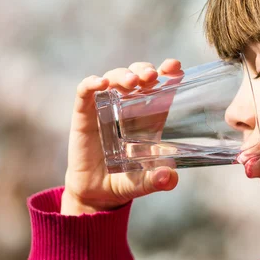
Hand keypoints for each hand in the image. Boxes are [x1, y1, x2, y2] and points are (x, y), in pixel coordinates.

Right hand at [61, 59, 182, 215]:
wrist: (97, 193)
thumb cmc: (127, 180)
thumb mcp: (145, 181)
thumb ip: (158, 180)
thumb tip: (169, 178)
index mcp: (150, 115)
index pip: (161, 86)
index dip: (168, 72)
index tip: (175, 66)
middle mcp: (129, 106)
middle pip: (139, 75)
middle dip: (145, 70)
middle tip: (151, 76)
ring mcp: (105, 107)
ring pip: (115, 77)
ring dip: (124, 75)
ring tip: (132, 81)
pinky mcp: (84, 114)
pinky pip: (85, 92)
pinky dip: (91, 83)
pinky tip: (100, 83)